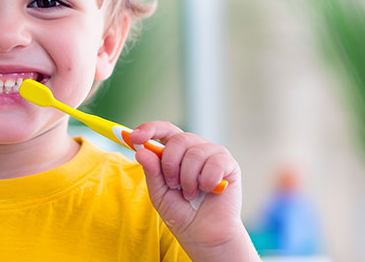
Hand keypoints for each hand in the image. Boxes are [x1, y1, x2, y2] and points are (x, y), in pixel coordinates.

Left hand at [130, 121, 255, 259]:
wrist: (203, 235)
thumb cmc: (181, 213)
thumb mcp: (159, 193)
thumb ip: (152, 172)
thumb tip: (141, 151)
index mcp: (176, 152)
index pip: (164, 130)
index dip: (150, 129)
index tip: (134, 137)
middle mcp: (195, 148)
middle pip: (178, 139)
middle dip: (170, 164)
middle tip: (173, 184)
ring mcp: (213, 155)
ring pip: (195, 152)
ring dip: (188, 178)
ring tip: (190, 194)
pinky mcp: (229, 165)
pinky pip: (215, 162)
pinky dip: (207, 181)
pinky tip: (208, 191)